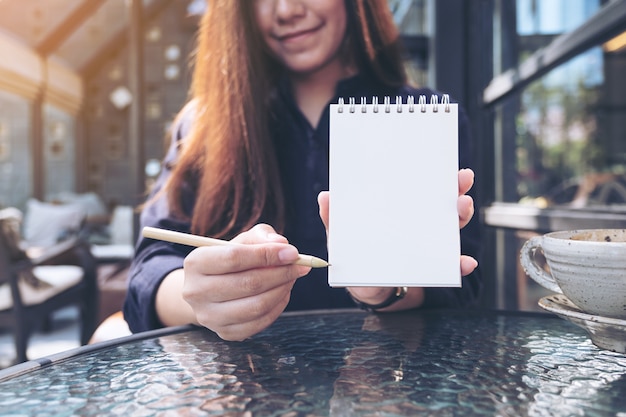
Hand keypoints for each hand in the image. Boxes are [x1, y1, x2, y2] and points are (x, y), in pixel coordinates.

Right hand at [180, 224, 310, 339]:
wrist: (211, 289)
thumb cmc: (229, 260)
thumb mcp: (242, 240)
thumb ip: (261, 236)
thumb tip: (282, 244)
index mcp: (196, 262)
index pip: (234, 257)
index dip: (266, 254)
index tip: (292, 252)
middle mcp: (196, 292)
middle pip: (247, 283)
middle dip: (281, 273)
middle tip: (300, 266)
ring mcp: (209, 317)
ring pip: (256, 306)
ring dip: (282, 290)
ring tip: (291, 278)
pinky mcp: (225, 333)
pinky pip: (260, 323)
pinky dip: (278, 307)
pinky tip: (282, 293)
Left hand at [317, 168, 478, 308]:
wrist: (364, 288)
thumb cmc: (355, 254)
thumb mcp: (341, 235)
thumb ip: (333, 219)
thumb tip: (325, 197)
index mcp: (401, 211)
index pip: (421, 189)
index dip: (437, 176)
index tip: (448, 167)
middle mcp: (420, 224)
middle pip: (443, 203)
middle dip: (456, 190)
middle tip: (460, 183)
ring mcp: (428, 245)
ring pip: (451, 228)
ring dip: (460, 217)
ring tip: (461, 209)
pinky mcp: (431, 268)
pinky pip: (450, 266)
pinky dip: (459, 264)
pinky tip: (465, 263)